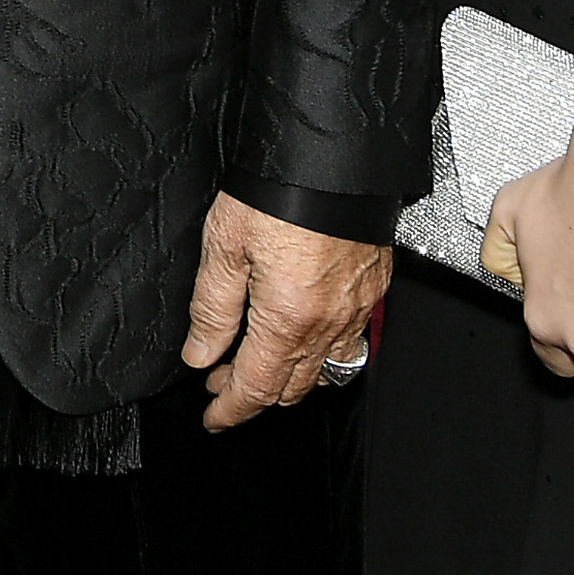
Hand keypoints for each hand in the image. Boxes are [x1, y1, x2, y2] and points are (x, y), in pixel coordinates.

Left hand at [181, 196, 389, 428]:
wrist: (335, 156)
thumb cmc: (279, 191)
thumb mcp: (224, 247)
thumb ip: (212, 310)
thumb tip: (200, 354)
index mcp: (288, 319)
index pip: (257, 388)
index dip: (231, 410)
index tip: (213, 418)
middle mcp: (330, 322)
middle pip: (293, 387)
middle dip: (255, 394)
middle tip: (222, 383)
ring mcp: (357, 307)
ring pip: (327, 370)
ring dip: (291, 377)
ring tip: (260, 363)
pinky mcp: (373, 287)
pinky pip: (351, 341)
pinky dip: (325, 352)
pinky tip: (304, 335)